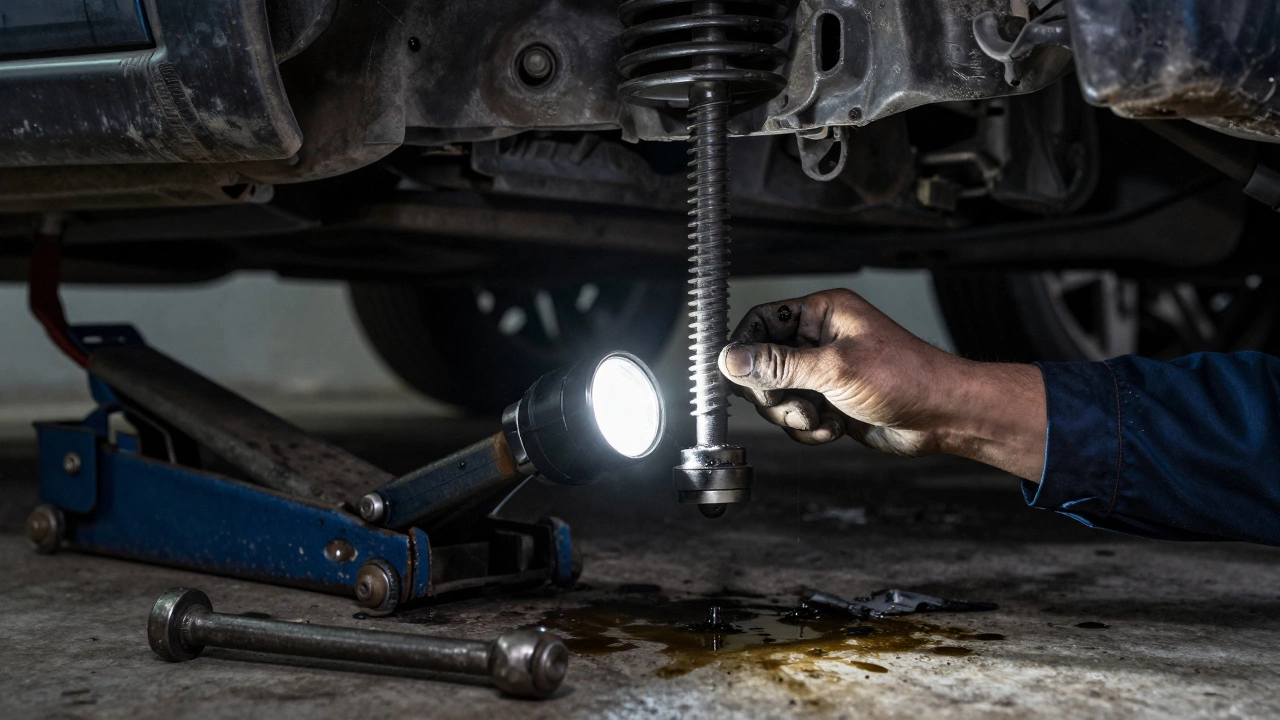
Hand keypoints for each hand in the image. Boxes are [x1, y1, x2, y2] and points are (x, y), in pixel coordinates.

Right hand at [717, 289, 1046, 479]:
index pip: (762, 321)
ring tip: (820, 419)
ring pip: (776, 395)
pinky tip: (834, 428)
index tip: (736, 375)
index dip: (745, 348)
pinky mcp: (829, 400)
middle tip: (794, 405)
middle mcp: (819, 339)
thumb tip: (732, 359)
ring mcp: (823, 371)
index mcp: (822, 313)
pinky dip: (808, 429)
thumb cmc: (905, 378)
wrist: (942, 416)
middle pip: (762, 363)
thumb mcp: (834, 369)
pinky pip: (796, 416)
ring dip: (793, 415)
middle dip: (773, 392)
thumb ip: (778, 365)